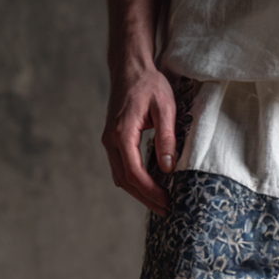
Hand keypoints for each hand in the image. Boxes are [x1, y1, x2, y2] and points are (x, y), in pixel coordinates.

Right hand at [102, 65, 175, 216]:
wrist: (130, 67)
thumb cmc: (149, 84)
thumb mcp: (165, 108)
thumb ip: (166, 138)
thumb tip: (168, 168)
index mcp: (121, 133)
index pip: (134, 172)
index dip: (150, 191)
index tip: (167, 202)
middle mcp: (111, 140)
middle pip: (125, 180)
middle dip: (146, 198)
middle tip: (166, 211)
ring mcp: (109, 141)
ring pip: (121, 177)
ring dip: (139, 193)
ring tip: (160, 204)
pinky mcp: (113, 141)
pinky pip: (121, 168)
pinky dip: (134, 182)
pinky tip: (150, 188)